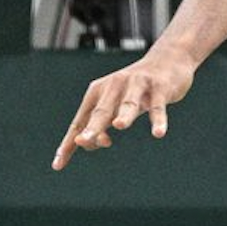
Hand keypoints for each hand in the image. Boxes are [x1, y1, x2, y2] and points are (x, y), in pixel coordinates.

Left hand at [52, 44, 196, 168]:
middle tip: (82, 141)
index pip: (81, 121)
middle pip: (102, 111)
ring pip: (129, 104)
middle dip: (92, 127)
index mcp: (98, 90)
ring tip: (119, 126)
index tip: (58, 164)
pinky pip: (158, 107)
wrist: (168, 61)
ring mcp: (138, 85)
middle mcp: (115, 85)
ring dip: (124, 115)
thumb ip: (103, 123)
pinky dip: (158, 120)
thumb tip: (93, 143)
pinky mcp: (160, 87)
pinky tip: (158, 133)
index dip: (70, 142)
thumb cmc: (137, 89)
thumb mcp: (116, 104)